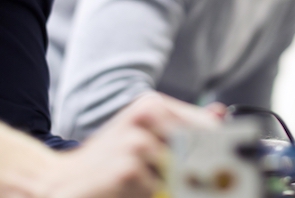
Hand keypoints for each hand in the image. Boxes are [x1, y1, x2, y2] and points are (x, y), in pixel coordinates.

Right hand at [46, 92, 221, 197]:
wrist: (61, 181)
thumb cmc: (107, 161)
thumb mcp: (143, 136)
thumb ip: (179, 126)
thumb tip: (220, 113)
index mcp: (151, 105)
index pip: (207, 126)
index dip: (223, 148)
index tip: (234, 164)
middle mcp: (146, 117)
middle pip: (201, 148)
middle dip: (204, 171)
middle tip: (206, 182)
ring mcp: (137, 142)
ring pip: (183, 173)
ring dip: (173, 185)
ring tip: (145, 183)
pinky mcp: (129, 169)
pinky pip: (161, 189)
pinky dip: (150, 194)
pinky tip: (129, 191)